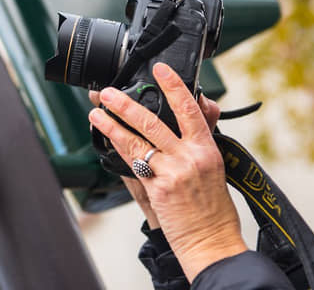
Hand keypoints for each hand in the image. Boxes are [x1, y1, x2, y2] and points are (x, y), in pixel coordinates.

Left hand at [88, 88, 220, 229]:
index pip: (190, 109)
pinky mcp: (159, 189)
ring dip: (113, 123)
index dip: (174, 86)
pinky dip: (118, 146)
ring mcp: (173, 172)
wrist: (212, 243)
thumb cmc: (213, 208)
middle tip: (111, 92)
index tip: (161, 69)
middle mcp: (190, 157)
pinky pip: (133, 162)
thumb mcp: (216, 166)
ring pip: (137, 140)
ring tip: (97, 112)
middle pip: (153, 122)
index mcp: (207, 149)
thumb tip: (201, 107)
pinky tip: (106, 136)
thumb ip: (203, 135)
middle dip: (127, 104)